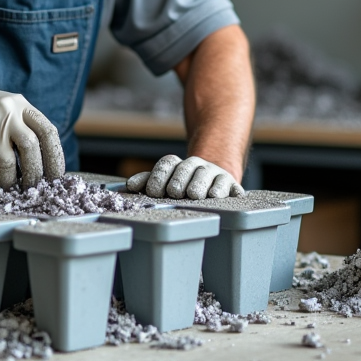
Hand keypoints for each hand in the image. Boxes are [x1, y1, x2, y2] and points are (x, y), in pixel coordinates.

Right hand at [0, 76, 64, 187]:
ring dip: (10, 180)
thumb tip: (43, 166)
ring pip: (8, 161)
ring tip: (8, 185)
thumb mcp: (7, 111)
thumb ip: (24, 129)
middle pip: (31, 147)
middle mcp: (9, 111)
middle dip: (34, 173)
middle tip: (33, 187)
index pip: (48, 132)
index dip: (55, 157)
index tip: (55, 176)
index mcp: (22, 106)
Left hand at [125, 154, 244, 199]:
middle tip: (175, 193)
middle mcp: (196, 165)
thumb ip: (148, 182)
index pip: (166, 164)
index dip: (158, 177)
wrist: (215, 181)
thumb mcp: (166, 182)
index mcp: (177, 165)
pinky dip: (221, 189)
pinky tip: (215, 195)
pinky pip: (227, 184)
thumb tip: (130, 186)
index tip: (154, 192)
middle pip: (186, 167)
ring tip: (194, 195)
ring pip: (205, 174)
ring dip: (198, 184)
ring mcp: (214, 173)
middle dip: (179, 180)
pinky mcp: (231, 184)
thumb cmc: (185, 186)